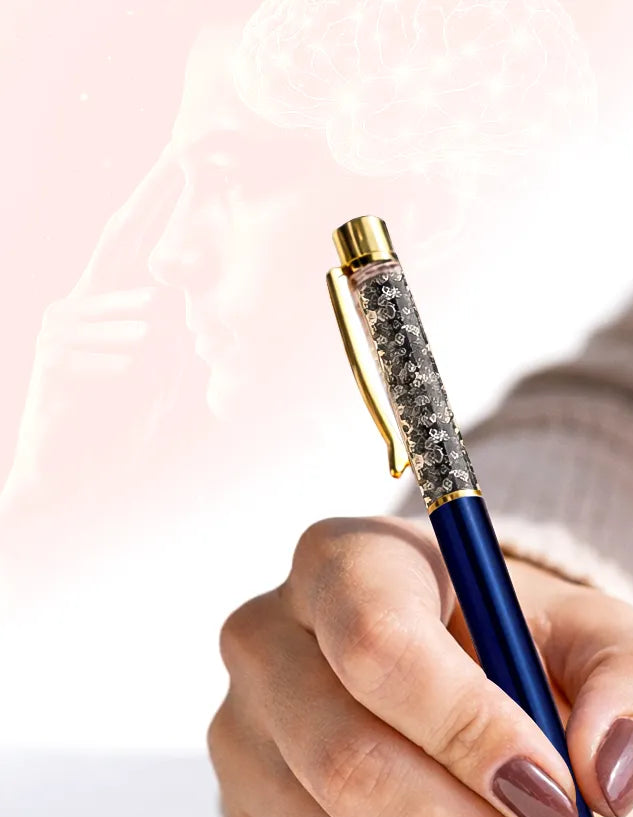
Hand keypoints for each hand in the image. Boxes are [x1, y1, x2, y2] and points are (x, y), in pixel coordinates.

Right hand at [3, 153, 194, 514]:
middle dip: (156, 201)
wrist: (66, 471)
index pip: (132, 243)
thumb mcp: (158, 377)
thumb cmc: (113, 424)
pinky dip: (127, 371)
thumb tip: (205, 302)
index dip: (155, 204)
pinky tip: (115, 389)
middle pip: (121, 241)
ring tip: (137, 377)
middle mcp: (81, 303)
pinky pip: (116, 352)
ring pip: (135, 316)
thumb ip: (175, 337)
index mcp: (108, 305)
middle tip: (186, 157)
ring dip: (151, 347)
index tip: (182, 165)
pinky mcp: (55, 356)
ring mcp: (64, 326)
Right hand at [209, 516, 632, 816]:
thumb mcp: (614, 642)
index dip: (468, 732)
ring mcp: (245, 741)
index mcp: (348, 561)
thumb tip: (608, 775)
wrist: (474, 674)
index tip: (561, 798)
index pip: (378, 646)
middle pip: (347, 763)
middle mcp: (270, 643)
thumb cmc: (534, 647)